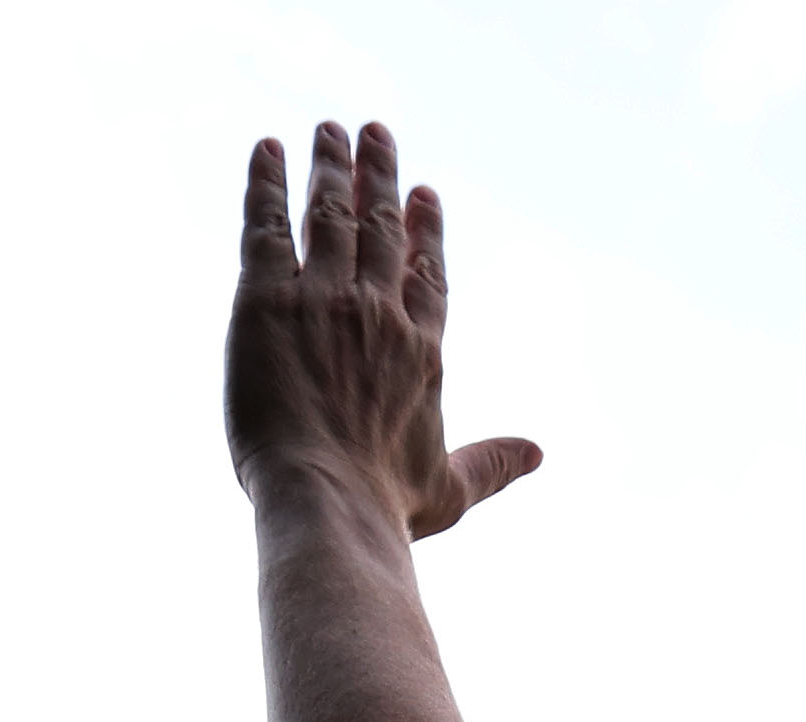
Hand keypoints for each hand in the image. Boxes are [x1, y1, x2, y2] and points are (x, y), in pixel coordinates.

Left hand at [229, 124, 541, 539]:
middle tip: (374, 133)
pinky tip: (267, 150)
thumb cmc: (387, 506)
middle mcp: (380, 313)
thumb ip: (492, 463)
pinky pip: (268, 225)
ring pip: (330, 215)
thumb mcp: (450, 488)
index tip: (424, 196)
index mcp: (424, 351)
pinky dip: (268, 184)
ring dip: (330, 167)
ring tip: (330, 131)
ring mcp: (326, 299)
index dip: (426, 232)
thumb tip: (538, 453)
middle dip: (378, 176)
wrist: (330, 502)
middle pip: (382, 228)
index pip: (427, 275)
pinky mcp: (268, 298)